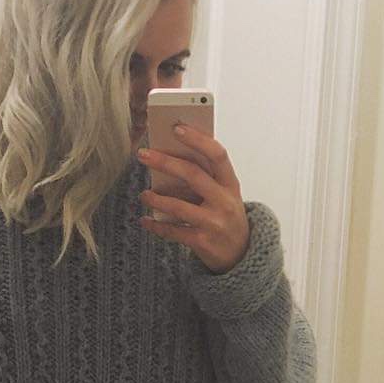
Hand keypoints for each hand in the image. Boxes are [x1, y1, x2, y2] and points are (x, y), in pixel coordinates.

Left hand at [136, 122, 249, 273]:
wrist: (240, 254)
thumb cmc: (225, 216)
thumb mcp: (224, 195)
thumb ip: (205, 178)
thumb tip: (169, 158)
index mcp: (231, 184)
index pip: (217, 155)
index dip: (198, 139)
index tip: (176, 128)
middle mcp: (224, 201)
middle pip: (193, 175)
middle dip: (165, 162)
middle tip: (143, 155)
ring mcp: (214, 223)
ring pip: (179, 206)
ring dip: (156, 198)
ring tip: (144, 194)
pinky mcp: (202, 242)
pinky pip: (173, 232)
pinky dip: (156, 226)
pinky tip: (146, 221)